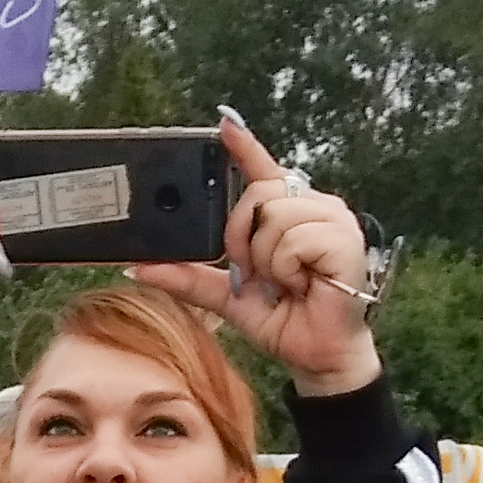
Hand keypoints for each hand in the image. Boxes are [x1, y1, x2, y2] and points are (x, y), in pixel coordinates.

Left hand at [132, 115, 380, 397]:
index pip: (262, 171)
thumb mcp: (225, 297)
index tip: (223, 126)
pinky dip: (286, 269)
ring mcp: (332, 218)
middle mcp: (312, 206)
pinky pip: (291, 238)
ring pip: (272, 216)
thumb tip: (138, 267)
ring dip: (266, 260)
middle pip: (255, 195)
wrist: (317, 357)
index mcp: (287, 213)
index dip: (243, 147)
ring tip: (287, 283)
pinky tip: (304, 284)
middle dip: (242, 239)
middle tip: (257, 273)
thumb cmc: (282, 322)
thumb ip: (187, 277)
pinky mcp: (344, 236)